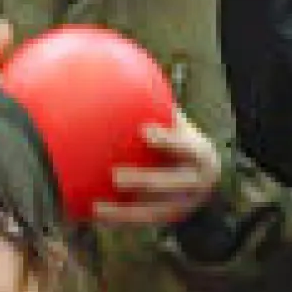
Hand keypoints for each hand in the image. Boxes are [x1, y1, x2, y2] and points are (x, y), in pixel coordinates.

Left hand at [96, 110, 220, 229]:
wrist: (204, 175)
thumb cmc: (179, 137)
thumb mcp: (175, 121)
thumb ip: (154, 103)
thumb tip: (116, 68)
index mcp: (200, 154)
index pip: (185, 146)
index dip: (168, 140)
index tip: (145, 131)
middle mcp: (196, 183)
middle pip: (171, 185)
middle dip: (146, 182)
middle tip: (116, 175)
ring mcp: (184, 206)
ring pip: (154, 212)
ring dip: (126, 212)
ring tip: (96, 208)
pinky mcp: (168, 220)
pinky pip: (140, 223)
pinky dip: (116, 220)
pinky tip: (87, 215)